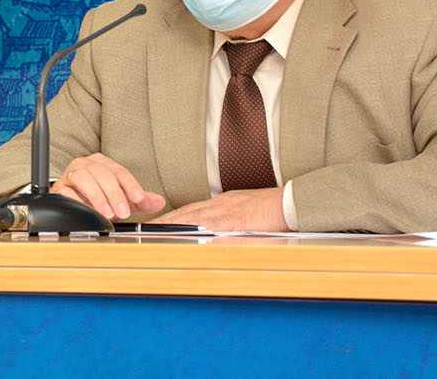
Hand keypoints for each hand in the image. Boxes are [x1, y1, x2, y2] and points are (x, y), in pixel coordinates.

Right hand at [50, 153, 164, 220]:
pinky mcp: (59, 188)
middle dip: (115, 194)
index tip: (139, 199)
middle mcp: (86, 164)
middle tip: (123, 212)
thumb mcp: (122, 199)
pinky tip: (88, 211)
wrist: (73, 203)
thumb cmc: (99, 198)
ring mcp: (71, 174)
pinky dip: (78, 201)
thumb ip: (140, 201)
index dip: (131, 185)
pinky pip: (66, 191)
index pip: (119, 171)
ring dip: (97, 196)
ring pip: (83, 178)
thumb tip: (159, 202)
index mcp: (102, 163)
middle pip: (102, 173)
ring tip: (107, 213)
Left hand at [150, 187, 287, 231]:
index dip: (171, 217)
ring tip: (155, 230)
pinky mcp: (235, 220)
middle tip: (146, 227)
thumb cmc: (271, 209)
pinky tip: (183, 234)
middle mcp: (220, 206)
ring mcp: (226, 211)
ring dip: (172, 224)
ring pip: (193, 217)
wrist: (290, 202)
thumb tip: (216, 232)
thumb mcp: (244, 211)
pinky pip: (211, 225)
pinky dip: (194, 229)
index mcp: (221, 205)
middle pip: (186, 212)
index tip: (156, 223)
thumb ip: (229, 220)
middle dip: (165, 220)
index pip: (190, 211)